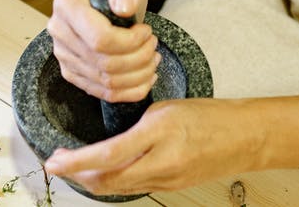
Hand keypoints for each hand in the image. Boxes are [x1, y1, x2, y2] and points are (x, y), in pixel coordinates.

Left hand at [44, 98, 259, 194]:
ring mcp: (167, 181)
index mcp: (159, 134)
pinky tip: (104, 172)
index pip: (107, 155)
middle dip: (77, 176)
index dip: (75, 162)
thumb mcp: (165, 110)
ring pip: (118, 189)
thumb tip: (106, 146)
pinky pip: (134, 188)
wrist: (244, 138)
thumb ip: (136, 129)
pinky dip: (113, 182)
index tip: (54, 161)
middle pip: (107, 182)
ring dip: (92, 181)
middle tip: (58, 164)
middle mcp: (162, 163)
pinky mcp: (171, 188)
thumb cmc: (208, 116)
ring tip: (74, 168)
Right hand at [46, 0, 158, 101]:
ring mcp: (64, 56)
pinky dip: (130, 91)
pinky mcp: (73, 74)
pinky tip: (146, 78)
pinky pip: (103, 93)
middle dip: (139, 58)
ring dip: (138, 75)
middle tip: (154, 45)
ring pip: (106, 82)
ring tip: (153, 59)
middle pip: (104, 63)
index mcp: (66, 5)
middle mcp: (59, 32)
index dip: (131, 42)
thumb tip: (124, 8)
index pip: (100, 39)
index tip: (147, 31)